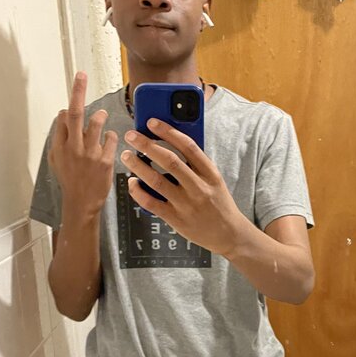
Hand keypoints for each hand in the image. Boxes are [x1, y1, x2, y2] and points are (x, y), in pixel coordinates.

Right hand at [49, 72, 117, 220]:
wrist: (81, 202)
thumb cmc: (71, 180)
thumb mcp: (57, 160)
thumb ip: (60, 138)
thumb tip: (63, 115)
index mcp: (60, 145)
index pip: (63, 117)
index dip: (70, 109)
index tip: (73, 103)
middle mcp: (73, 147)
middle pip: (76, 112)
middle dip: (78, 91)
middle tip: (82, 75)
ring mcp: (90, 153)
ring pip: (96, 122)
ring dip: (101, 115)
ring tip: (102, 115)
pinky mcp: (105, 161)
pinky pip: (111, 138)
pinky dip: (111, 135)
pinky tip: (110, 139)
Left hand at [120, 118, 246, 255]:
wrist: (228, 234)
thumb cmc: (219, 204)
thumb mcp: (215, 180)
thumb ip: (196, 165)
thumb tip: (169, 145)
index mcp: (210, 174)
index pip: (188, 146)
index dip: (168, 131)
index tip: (152, 122)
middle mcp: (199, 188)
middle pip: (169, 161)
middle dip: (146, 145)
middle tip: (131, 136)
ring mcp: (186, 204)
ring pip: (156, 180)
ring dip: (137, 166)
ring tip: (127, 156)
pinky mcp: (176, 219)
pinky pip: (151, 203)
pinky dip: (138, 191)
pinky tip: (133, 182)